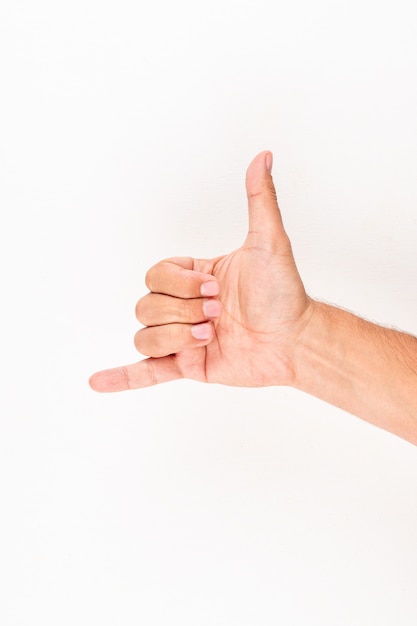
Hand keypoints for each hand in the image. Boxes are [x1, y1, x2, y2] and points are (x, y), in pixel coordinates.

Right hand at [89, 151, 313, 391]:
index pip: (156, 274)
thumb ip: (259, 201)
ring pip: (144, 336)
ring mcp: (182, 338)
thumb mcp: (268, 243)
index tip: (213, 285)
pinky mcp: (187, 366)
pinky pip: (146, 371)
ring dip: (175, 337)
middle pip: (146, 305)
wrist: (296, 340)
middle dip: (181, 311)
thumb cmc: (284, 293)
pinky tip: (97, 382)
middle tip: (218, 312)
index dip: (178, 283)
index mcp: (193, 277)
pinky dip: (121, 377)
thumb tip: (263, 156)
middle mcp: (184, 307)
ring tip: (210, 336)